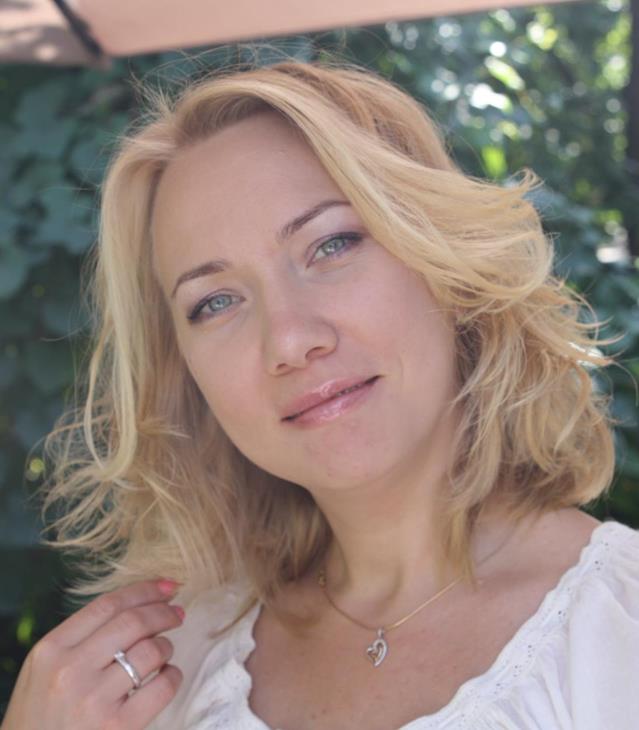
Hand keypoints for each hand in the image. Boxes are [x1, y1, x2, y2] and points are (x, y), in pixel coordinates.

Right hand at [1, 579, 184, 729]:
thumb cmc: (40, 716)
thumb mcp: (44, 669)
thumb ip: (80, 637)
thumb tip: (136, 605)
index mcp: (51, 649)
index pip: (108, 605)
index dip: (144, 590)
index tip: (167, 586)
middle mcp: (71, 670)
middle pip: (133, 622)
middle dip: (163, 612)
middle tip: (177, 613)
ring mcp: (93, 700)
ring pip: (150, 651)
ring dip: (166, 645)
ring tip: (164, 650)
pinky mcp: (117, 727)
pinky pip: (161, 687)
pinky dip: (173, 676)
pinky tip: (167, 676)